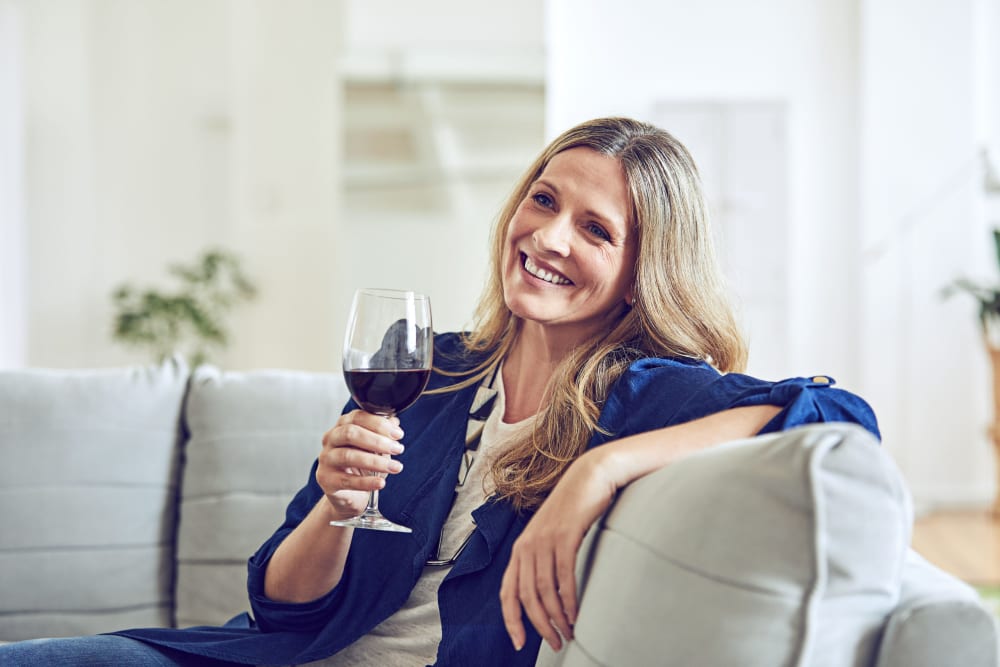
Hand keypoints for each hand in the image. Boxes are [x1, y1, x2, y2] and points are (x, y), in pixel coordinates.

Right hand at [316, 410, 404, 520]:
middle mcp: (331, 439)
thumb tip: (394, 423)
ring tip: (395, 467)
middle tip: (398, 449)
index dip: (379, 424)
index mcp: (342, 426)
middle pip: (350, 433)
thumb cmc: (361, 465)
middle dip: (377, 441)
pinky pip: (347, 480)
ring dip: (376, 462)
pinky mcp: (326, 480)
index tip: (398, 434)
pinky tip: (381, 483)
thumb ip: (382, 433)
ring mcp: (326, 459)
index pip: (357, 417)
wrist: (349, 493)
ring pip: (348, 456)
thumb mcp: (374, 447)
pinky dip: (366, 482)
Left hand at [499, 449, 618, 651]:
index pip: (507, 592)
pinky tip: (576, 614)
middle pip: (527, 596)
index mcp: (520, 549)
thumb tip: (550, 593)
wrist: (589, 476)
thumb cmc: (574, 509)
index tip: (519, 643)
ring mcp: (545, 539)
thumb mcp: (551, 534)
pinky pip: (564, 576)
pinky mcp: (565, 535)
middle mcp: (527, 545)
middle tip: (556, 643)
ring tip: (568, 633)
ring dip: (557, 617)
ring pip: (545, 590)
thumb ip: (545, 559)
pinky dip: (569, 599)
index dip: (511, 620)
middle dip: (540, 626)